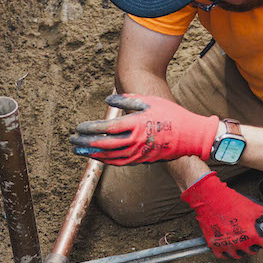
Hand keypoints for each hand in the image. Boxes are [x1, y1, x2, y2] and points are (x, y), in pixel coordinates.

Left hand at [70, 94, 218, 164]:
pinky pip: (119, 162)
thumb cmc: (171, 114)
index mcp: (135, 124)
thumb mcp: (149, 101)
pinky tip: (98, 157)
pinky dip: (106, 160)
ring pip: (109, 157)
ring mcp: (138, 152)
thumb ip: (126, 100)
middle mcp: (134, 140)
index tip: (78, 128)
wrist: (190, 136)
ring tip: (79, 150)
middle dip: (85, 142)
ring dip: (92, 154)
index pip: (106, 129)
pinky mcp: (142, 160)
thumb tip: (107, 100)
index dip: (90, 129)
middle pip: (104, 144)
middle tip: (72, 140)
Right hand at [181, 173, 262, 258]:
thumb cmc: (231, 201)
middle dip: (254, 245)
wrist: (211, 198)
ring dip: (241, 250)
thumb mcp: (253, 207)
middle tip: (252, 238)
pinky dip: (227, 253)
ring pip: (237, 256)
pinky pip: (223, 256)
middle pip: (252, 251)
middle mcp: (239, 243)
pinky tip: (229, 246)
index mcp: (251, 235)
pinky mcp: (214, 245)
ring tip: (240, 242)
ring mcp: (226, 245)